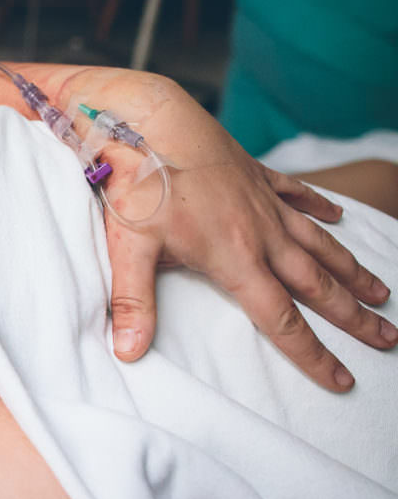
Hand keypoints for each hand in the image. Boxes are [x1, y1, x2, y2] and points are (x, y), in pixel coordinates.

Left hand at [106, 124, 394, 392]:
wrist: (151, 119)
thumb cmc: (139, 181)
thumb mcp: (129, 246)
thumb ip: (132, 301)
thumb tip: (127, 352)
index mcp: (234, 257)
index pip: (281, 319)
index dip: (313, 354)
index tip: (342, 379)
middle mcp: (260, 232)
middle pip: (316, 284)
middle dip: (353, 317)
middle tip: (387, 339)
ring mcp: (262, 201)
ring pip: (318, 241)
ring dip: (349, 268)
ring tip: (379, 292)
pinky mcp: (255, 174)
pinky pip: (297, 192)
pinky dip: (319, 204)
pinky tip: (338, 213)